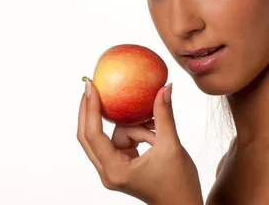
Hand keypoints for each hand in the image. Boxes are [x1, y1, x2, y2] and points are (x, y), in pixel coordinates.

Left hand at [77, 79, 203, 204]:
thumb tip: (165, 87)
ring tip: (156, 129)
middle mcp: (109, 172)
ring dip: (134, 128)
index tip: (90, 87)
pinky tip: (154, 131)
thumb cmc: (178, 183)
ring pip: (114, 137)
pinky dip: (136, 134)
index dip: (90, 109)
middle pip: (90, 136)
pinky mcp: (121, 166)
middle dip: (91, 111)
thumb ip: (164, 116)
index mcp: (115, 170)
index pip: (93, 135)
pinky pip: (122, 141)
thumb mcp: (171, 146)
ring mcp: (114, 170)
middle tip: (92, 85)